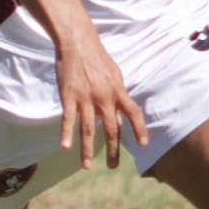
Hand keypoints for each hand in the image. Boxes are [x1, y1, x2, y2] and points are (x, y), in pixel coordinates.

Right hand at [55, 31, 148, 170]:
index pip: (133, 113)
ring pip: (88, 129)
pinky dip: (66, 134)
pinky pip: (68, 118)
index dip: (139, 129)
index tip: (143, 145)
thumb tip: (124, 111)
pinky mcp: (69, 95)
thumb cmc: (97, 57)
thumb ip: (118, 93)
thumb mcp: (114, 73)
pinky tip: (65, 147)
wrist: (77, 41)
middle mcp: (104, 97)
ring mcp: (86, 98)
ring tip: (87, 166)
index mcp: (118, 91)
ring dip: (88, 150)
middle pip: (111, 129)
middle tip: (112, 166)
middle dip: (113, 150)